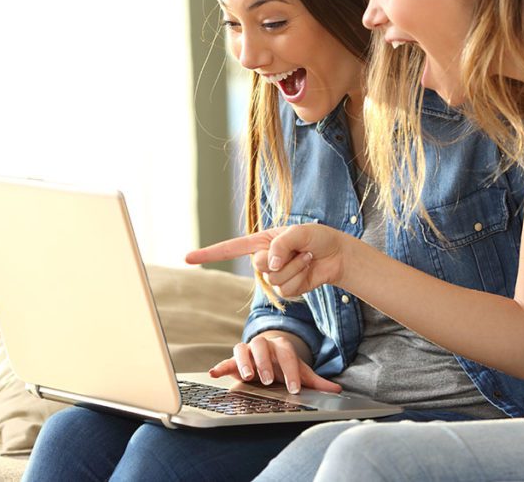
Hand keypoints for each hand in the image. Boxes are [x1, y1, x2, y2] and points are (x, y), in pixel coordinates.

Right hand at [186, 223, 352, 297]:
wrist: (336, 255)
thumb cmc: (317, 238)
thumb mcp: (300, 233)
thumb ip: (281, 245)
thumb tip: (270, 265)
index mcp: (261, 241)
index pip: (230, 248)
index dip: (208, 253)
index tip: (187, 258)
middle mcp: (264, 259)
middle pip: (258, 266)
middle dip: (281, 259)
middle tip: (299, 250)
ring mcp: (275, 275)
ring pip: (275, 280)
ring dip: (296, 269)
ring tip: (307, 258)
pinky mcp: (287, 288)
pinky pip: (287, 290)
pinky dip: (301, 279)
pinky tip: (309, 270)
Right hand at [209, 332, 341, 394]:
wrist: (269, 359)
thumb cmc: (285, 367)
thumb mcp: (301, 373)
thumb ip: (317, 382)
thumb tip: (337, 389)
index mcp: (282, 347)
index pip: (287, 354)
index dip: (291, 371)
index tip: (294, 388)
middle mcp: (264, 345)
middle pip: (263, 347)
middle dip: (265, 363)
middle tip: (269, 380)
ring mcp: (248, 350)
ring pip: (243, 348)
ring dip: (244, 361)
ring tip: (248, 376)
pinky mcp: (234, 360)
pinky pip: (226, 360)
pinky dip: (221, 365)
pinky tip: (215, 373)